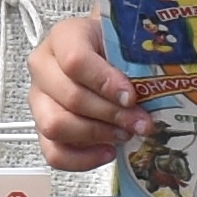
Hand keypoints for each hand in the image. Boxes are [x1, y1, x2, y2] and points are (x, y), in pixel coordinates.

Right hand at [30, 10, 128, 173]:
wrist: (104, 56)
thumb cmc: (115, 49)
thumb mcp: (126, 43)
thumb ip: (136, 60)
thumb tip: (158, 88)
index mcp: (63, 37)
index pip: (75, 61)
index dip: (106, 83)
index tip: (131, 97)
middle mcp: (44, 67)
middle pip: (71, 97)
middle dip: (111, 115)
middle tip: (140, 122)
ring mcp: (39, 99)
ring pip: (56, 125)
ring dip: (97, 135)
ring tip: (125, 134)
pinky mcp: (42, 128)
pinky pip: (53, 152)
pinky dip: (83, 159)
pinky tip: (108, 152)